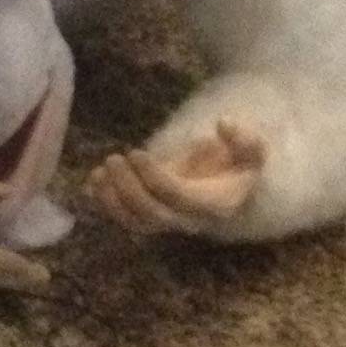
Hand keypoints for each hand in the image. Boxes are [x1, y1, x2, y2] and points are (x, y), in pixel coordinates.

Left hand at [88, 121, 267, 236]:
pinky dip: (104, 203)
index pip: (177, 196)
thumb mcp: (252, 153)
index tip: (136, 153)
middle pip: (152, 214)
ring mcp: (166, 223)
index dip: (153, 177)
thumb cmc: (236, 169)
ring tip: (101, 170)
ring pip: (133, 222)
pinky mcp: (149, 220)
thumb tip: (225, 123)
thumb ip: (246, 140)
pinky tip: (93, 179)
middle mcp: (187, 220)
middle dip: (128, 189)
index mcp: (212, 204)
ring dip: (111, 198)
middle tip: (114, 159)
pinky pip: (123, 220)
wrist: (224, 191)